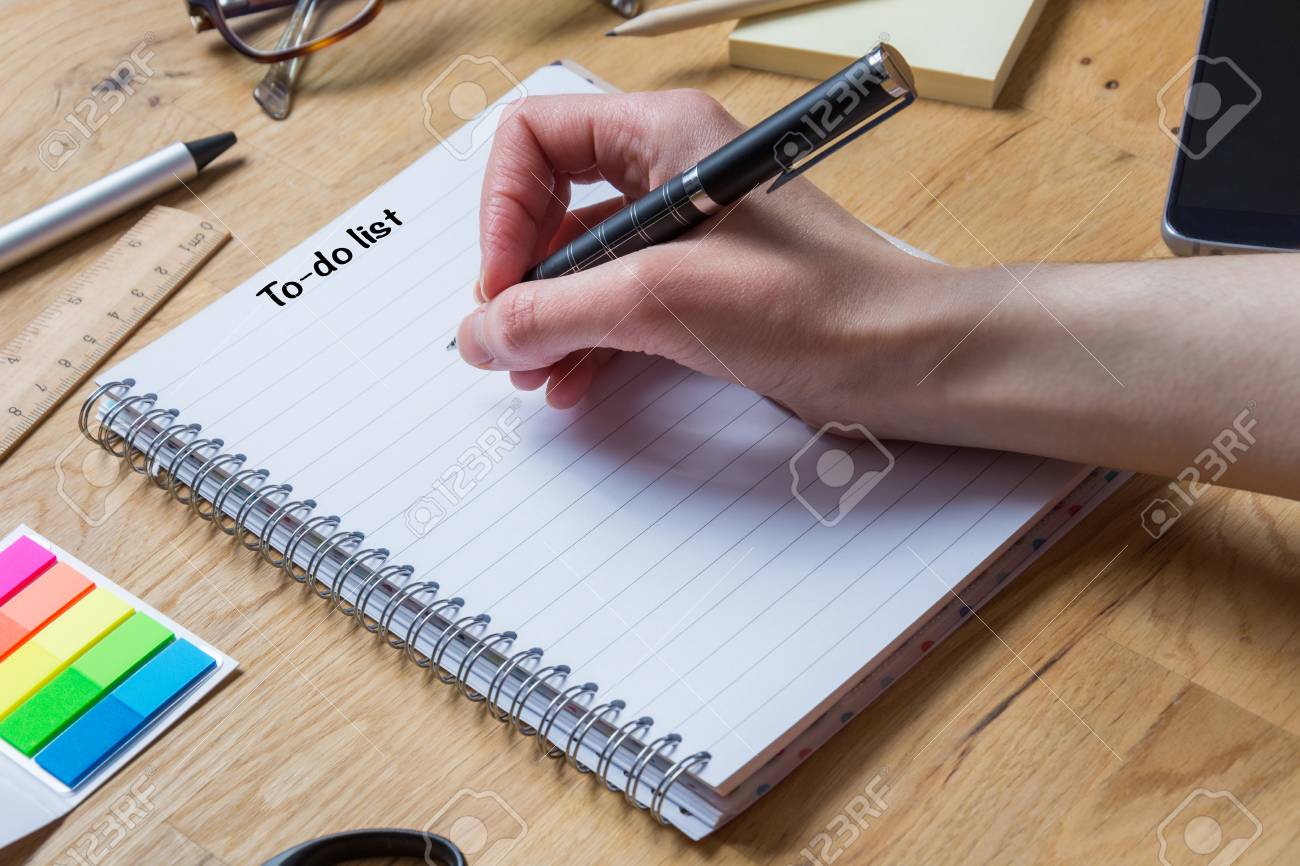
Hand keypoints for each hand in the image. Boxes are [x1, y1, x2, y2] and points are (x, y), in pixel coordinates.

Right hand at [455, 89, 958, 434]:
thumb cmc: (819, 306)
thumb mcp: (665, 300)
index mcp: (663, 134)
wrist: (906, 359)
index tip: (500, 287)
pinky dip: (587, 338)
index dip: (501, 211)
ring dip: (547, 317)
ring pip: (580, 260)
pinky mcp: (701, 284)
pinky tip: (573, 382)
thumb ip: (556, 312)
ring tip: (532, 373)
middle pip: (549, 203)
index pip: (535, 140)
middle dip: (519, 275)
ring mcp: (685, 231)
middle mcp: (670, 170)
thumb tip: (479, 331)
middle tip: (506, 340)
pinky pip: (617, 299)